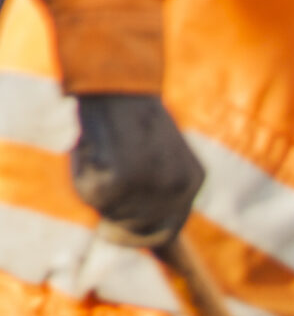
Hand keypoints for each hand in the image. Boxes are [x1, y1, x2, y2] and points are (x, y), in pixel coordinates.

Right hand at [70, 95, 202, 246]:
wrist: (114, 78)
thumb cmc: (126, 111)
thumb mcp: (153, 151)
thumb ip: (150, 187)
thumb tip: (123, 226)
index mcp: (192, 180)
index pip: (164, 232)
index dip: (135, 237)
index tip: (110, 231)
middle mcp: (179, 188)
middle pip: (135, 227)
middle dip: (110, 214)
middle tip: (97, 185)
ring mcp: (153, 186)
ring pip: (109, 210)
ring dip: (93, 185)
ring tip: (98, 149)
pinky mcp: (123, 180)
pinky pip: (91, 194)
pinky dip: (80, 173)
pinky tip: (88, 147)